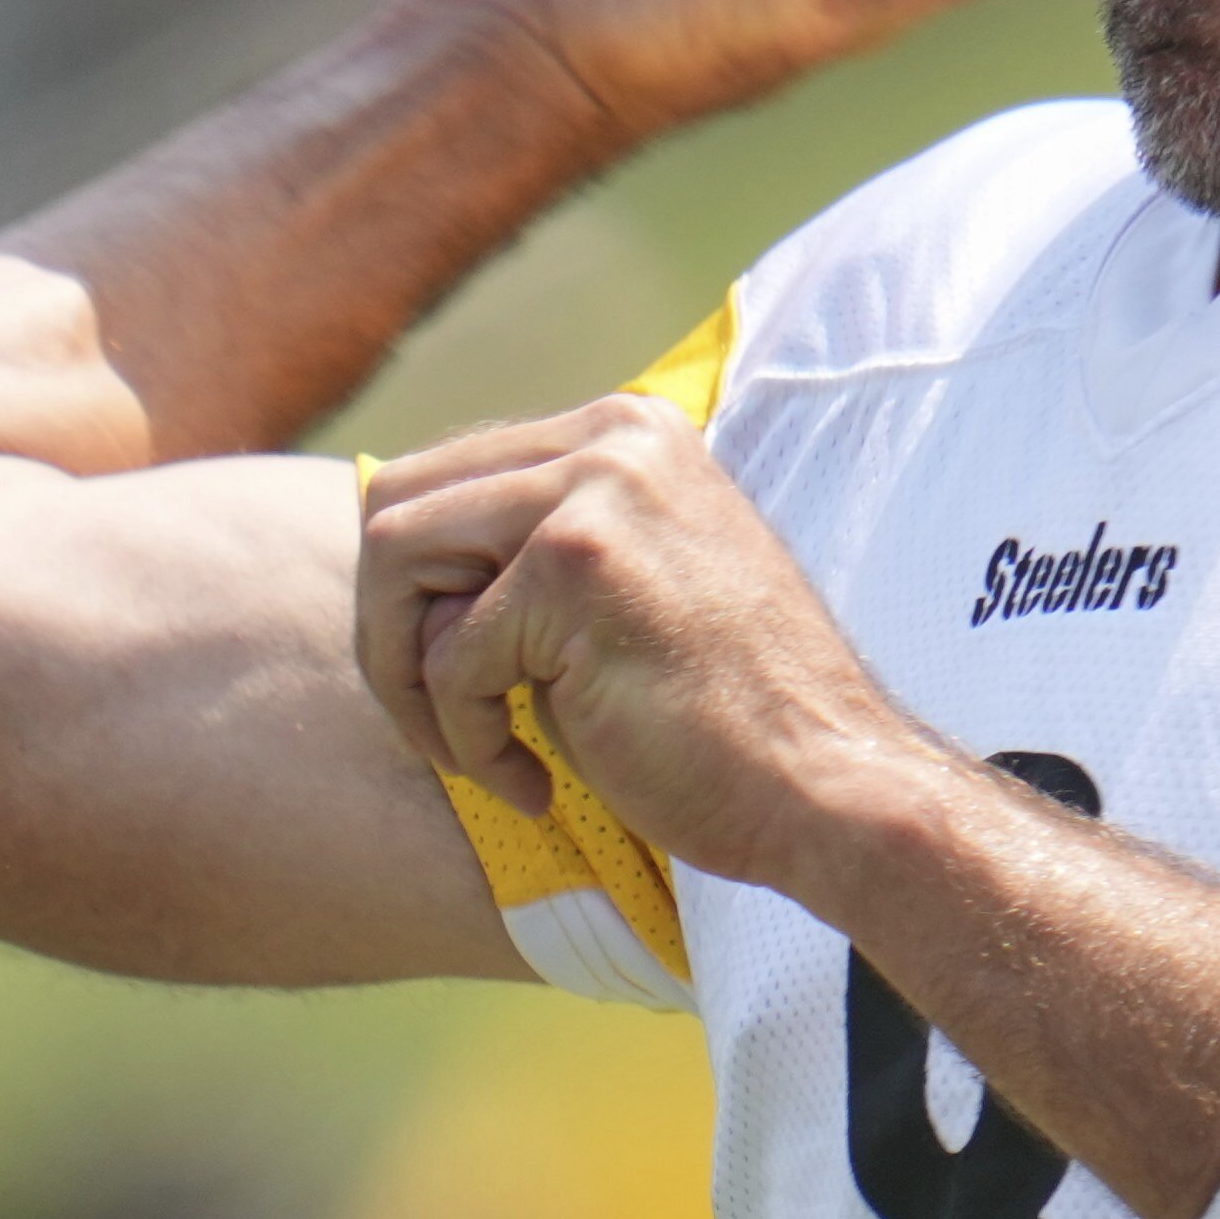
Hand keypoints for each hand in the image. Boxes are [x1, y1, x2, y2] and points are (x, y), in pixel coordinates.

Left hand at [354, 396, 932, 893]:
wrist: (830, 788)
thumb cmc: (722, 722)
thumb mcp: (620, 594)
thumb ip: (529, 551)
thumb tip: (391, 556)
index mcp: (629, 430)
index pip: (444, 477)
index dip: (419, 594)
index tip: (465, 684)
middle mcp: (613, 436)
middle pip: (396, 500)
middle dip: (388, 626)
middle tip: (445, 722)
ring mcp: (596, 489)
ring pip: (391, 556)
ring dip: (408, 678)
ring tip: (478, 751)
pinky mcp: (575, 565)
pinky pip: (446, 658)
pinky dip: (469, 742)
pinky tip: (536, 785)